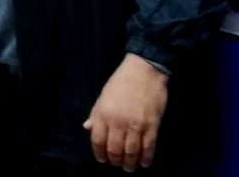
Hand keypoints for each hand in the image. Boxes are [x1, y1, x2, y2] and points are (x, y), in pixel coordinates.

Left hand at [83, 53, 168, 172]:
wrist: (144, 70)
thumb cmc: (121, 81)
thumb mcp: (103, 96)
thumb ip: (96, 114)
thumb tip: (87, 128)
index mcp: (103, 114)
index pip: (97, 140)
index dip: (99, 153)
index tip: (102, 159)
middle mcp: (117, 122)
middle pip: (114, 150)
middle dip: (115, 161)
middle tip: (117, 164)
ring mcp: (135, 125)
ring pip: (131, 152)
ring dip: (130, 163)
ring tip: (129, 167)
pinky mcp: (152, 126)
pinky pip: (148, 147)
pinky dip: (146, 158)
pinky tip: (144, 163)